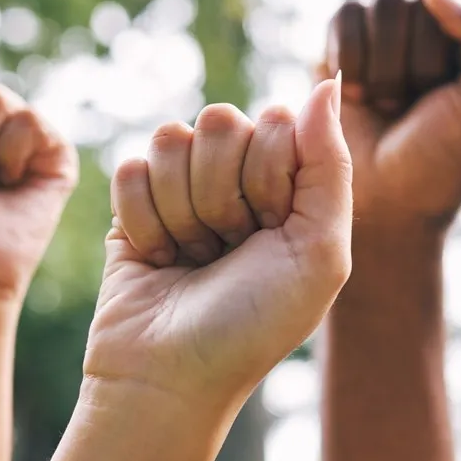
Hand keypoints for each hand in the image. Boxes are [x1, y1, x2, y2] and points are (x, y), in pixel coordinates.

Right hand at [84, 79, 351, 403]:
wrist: (171, 379)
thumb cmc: (254, 325)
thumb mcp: (321, 252)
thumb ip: (331, 163)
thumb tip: (326, 81)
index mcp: (292, 184)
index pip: (276, 120)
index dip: (269, 175)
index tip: (271, 230)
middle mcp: (239, 178)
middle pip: (221, 120)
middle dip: (222, 194)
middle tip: (228, 249)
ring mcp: (184, 186)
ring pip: (170, 137)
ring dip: (182, 211)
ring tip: (194, 258)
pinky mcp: (133, 202)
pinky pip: (129, 167)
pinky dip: (143, 222)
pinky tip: (159, 260)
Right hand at [321, 0, 460, 237]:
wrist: (383, 207)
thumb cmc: (441, 162)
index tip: (459, 96)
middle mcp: (436, 28)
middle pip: (425, 2)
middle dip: (419, 65)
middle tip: (416, 110)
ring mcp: (388, 33)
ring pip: (384, 4)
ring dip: (384, 67)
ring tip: (387, 106)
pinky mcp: (344, 44)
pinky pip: (346, 16)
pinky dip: (349, 59)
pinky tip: (356, 97)